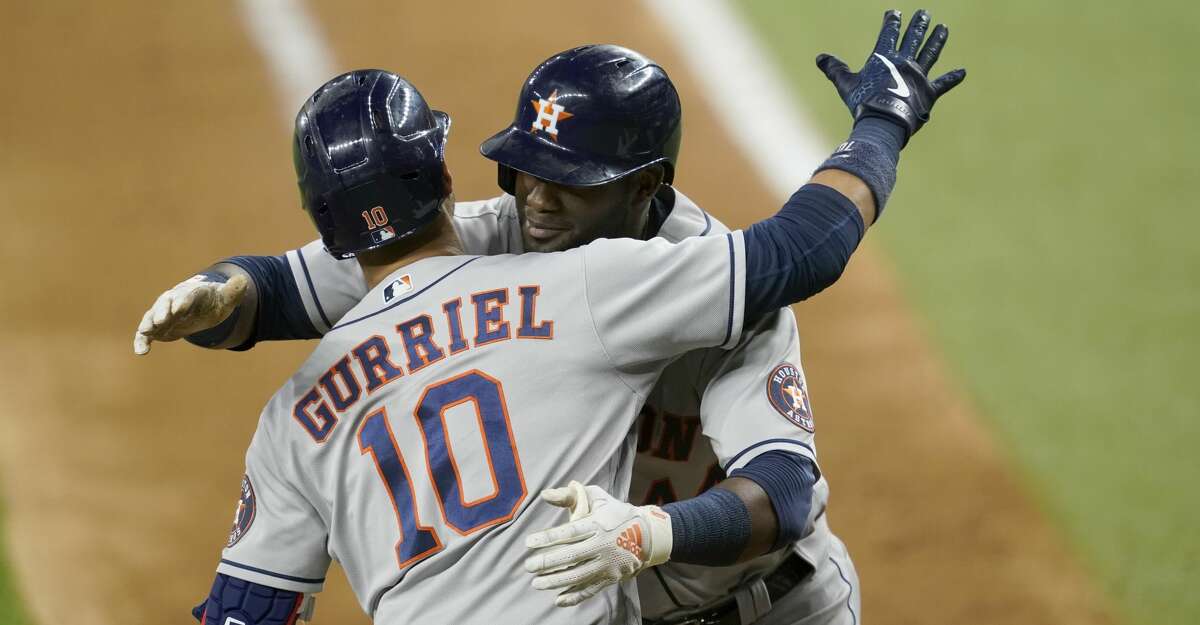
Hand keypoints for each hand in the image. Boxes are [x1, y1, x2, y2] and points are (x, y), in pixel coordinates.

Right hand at [133, 273, 247, 354]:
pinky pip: (147, 333)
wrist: (200, 307)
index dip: (183, 301)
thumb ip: (233, 291)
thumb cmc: (214, 302)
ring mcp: (163, 313)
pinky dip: (142, 340)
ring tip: (145, 332)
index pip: (187, 295)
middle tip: (160, 321)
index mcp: (191, 293)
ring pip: (152, 316)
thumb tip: (243, 280)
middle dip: (162, 311)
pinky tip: (141, 352)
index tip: (180, 308)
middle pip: (165, 304)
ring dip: (148, 324)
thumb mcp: (226, 298)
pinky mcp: (157, 327)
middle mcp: (173, 300)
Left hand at [524, 482, 671, 606]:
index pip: (570, 532)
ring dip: (557, 581)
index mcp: (598, 523)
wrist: (648, 534)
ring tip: (537, 583)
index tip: (528, 542)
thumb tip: (544, 494)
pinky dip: (575, 596)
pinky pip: (591, 589)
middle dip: (548, 562)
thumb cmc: (614, 512)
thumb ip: (569, 495)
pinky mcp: (612, 577)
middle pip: (572, 555)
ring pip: (579, 575)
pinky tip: (558, 600)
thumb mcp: (596, 497)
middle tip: (528, 566)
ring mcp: (608, 563)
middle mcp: (603, 544)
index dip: (548, 538)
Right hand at [816, 9, 964, 141]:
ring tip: (943, 28)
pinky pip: (943, 84)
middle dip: (919, 24)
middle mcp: (905, 62)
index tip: (895, 12)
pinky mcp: (929, 92)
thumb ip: (835, 69)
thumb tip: (820, 57)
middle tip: (925, 13)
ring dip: (937, 40)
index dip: (892, 21)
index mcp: (885, 58)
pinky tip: (962, 72)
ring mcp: (919, 76)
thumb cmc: (862, 103)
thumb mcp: (845, 84)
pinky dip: (952, 78)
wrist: (883, 122)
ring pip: (931, 53)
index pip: (889, 33)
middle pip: (914, 38)